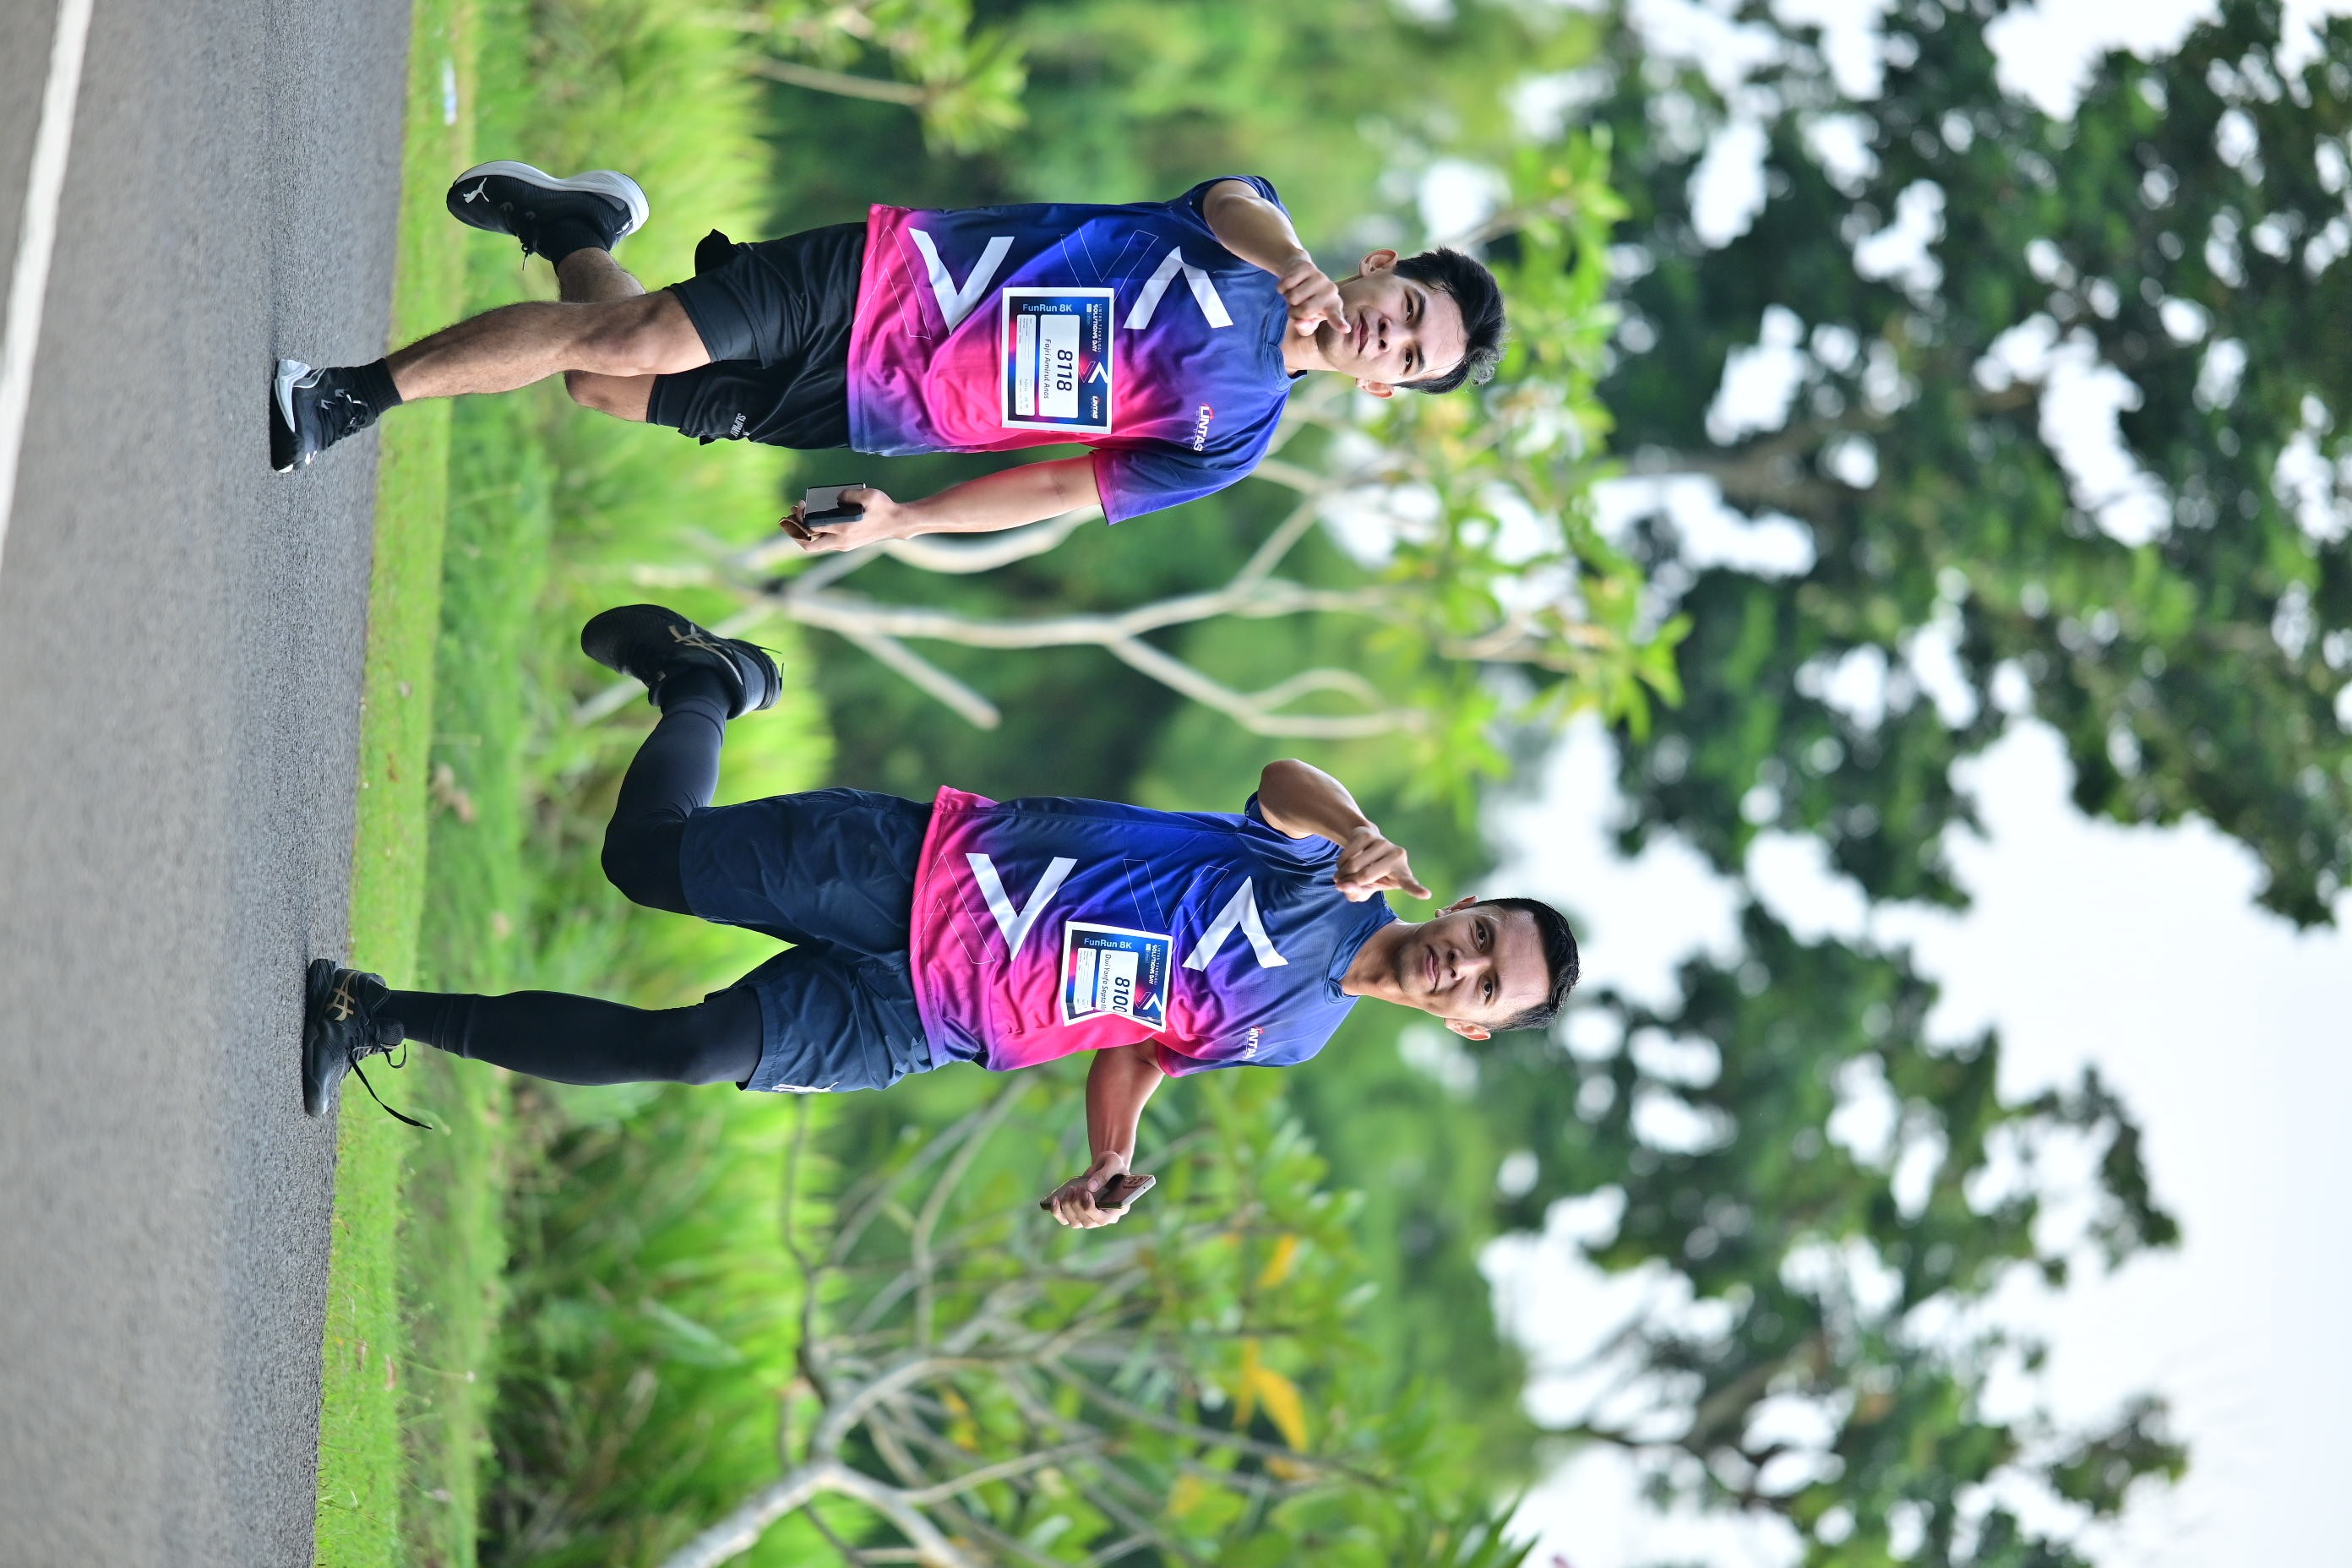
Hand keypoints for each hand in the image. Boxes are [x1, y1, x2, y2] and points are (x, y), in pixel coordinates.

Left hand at [779, 485, 900, 553]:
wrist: (897, 523)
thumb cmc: (883, 508)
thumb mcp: (868, 495)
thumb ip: (849, 494)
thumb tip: (836, 496)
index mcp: (844, 529)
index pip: (812, 529)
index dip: (800, 518)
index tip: (800, 504)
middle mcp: (841, 541)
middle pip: (809, 545)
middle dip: (795, 532)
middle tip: (789, 517)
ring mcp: (844, 545)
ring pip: (816, 545)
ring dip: (804, 532)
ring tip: (798, 516)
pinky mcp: (847, 544)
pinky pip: (824, 542)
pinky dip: (815, 533)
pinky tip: (813, 520)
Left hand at [1042, 1149, 1143, 1228]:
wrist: (1105, 1167)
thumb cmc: (1113, 1166)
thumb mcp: (1113, 1163)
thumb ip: (1105, 1173)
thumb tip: (1090, 1187)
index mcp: (1117, 1209)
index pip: (1103, 1219)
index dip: (1091, 1210)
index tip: (1086, 1193)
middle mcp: (1103, 1217)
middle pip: (1087, 1222)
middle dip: (1078, 1205)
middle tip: (1077, 1188)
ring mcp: (1089, 1217)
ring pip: (1075, 1222)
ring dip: (1068, 1207)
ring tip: (1071, 1189)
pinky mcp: (1077, 1213)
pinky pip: (1064, 1219)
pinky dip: (1057, 1211)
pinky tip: (1055, 1199)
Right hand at [1275, 257, 1346, 338]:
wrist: (1298, 271)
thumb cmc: (1305, 301)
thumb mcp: (1307, 319)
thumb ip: (1305, 327)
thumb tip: (1299, 323)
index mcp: (1334, 307)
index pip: (1336, 317)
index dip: (1339, 323)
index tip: (1345, 329)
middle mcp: (1331, 291)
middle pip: (1305, 311)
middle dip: (1294, 312)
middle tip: (1297, 305)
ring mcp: (1320, 277)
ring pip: (1293, 298)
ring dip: (1287, 298)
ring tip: (1295, 293)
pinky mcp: (1307, 267)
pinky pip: (1286, 284)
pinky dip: (1282, 288)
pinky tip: (1290, 284)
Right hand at [1334, 824, 1430, 902]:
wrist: (1363, 844)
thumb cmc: (1368, 873)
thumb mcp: (1364, 889)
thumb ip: (1355, 892)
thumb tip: (1343, 885)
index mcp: (1403, 874)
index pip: (1409, 884)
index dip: (1417, 890)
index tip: (1426, 895)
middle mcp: (1398, 857)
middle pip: (1365, 876)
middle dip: (1349, 882)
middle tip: (1342, 885)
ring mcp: (1384, 843)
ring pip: (1354, 865)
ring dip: (1341, 873)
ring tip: (1342, 875)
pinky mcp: (1369, 834)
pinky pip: (1348, 853)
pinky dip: (1340, 863)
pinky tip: (1343, 863)